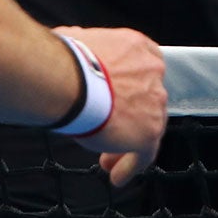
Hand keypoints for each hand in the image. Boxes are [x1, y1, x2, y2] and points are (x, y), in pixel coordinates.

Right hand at [55, 26, 166, 185]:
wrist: (66, 78)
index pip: (143, 69)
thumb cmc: (64, 59)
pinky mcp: (148, 132)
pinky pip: (142, 154)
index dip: (130, 88)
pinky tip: (116, 176)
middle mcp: (152, 73)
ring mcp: (154, 103)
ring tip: (108, 161)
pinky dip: (130, 165)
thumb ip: (86, 48)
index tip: (118, 101)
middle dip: (128, 118)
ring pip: (146, 129)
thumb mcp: (78, 41)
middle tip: (110, 132)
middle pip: (146, 101)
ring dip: (127, 145)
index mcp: (137, 48)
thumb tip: (71, 44)